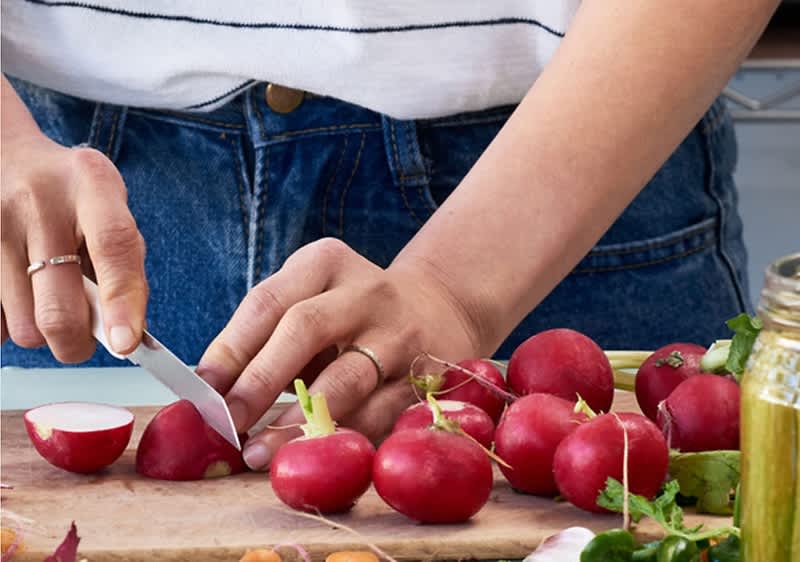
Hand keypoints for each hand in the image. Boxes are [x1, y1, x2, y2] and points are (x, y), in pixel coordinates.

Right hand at [1, 78, 146, 360]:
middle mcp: (39, 203)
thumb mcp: (109, 207)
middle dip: (76, 343)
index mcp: (91, 185)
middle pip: (58, 309)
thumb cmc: (72, 194)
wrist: (6, 158)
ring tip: (49, 297)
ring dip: (43, 331)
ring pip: (23, 327)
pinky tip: (20, 292)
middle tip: (84, 340)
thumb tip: (123, 335)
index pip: (113, 247)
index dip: (122, 301)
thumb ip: (122, 263)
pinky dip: (12, 323)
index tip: (125, 344)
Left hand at [197, 238, 482, 469]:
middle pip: (304, 329)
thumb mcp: (313, 299)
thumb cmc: (351, 313)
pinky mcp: (426, 374)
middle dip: (259, 381)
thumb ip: (267, 334)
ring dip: (297, 421)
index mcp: (326, 263)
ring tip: (260, 451)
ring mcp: (400, 333)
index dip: (231, 349)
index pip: (268, 302)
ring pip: (344, 380)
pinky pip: (379, 414)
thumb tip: (210, 390)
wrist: (437, 310)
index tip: (202, 390)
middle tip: (227, 423)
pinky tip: (315, 454)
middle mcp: (365, 291)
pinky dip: (341, 438)